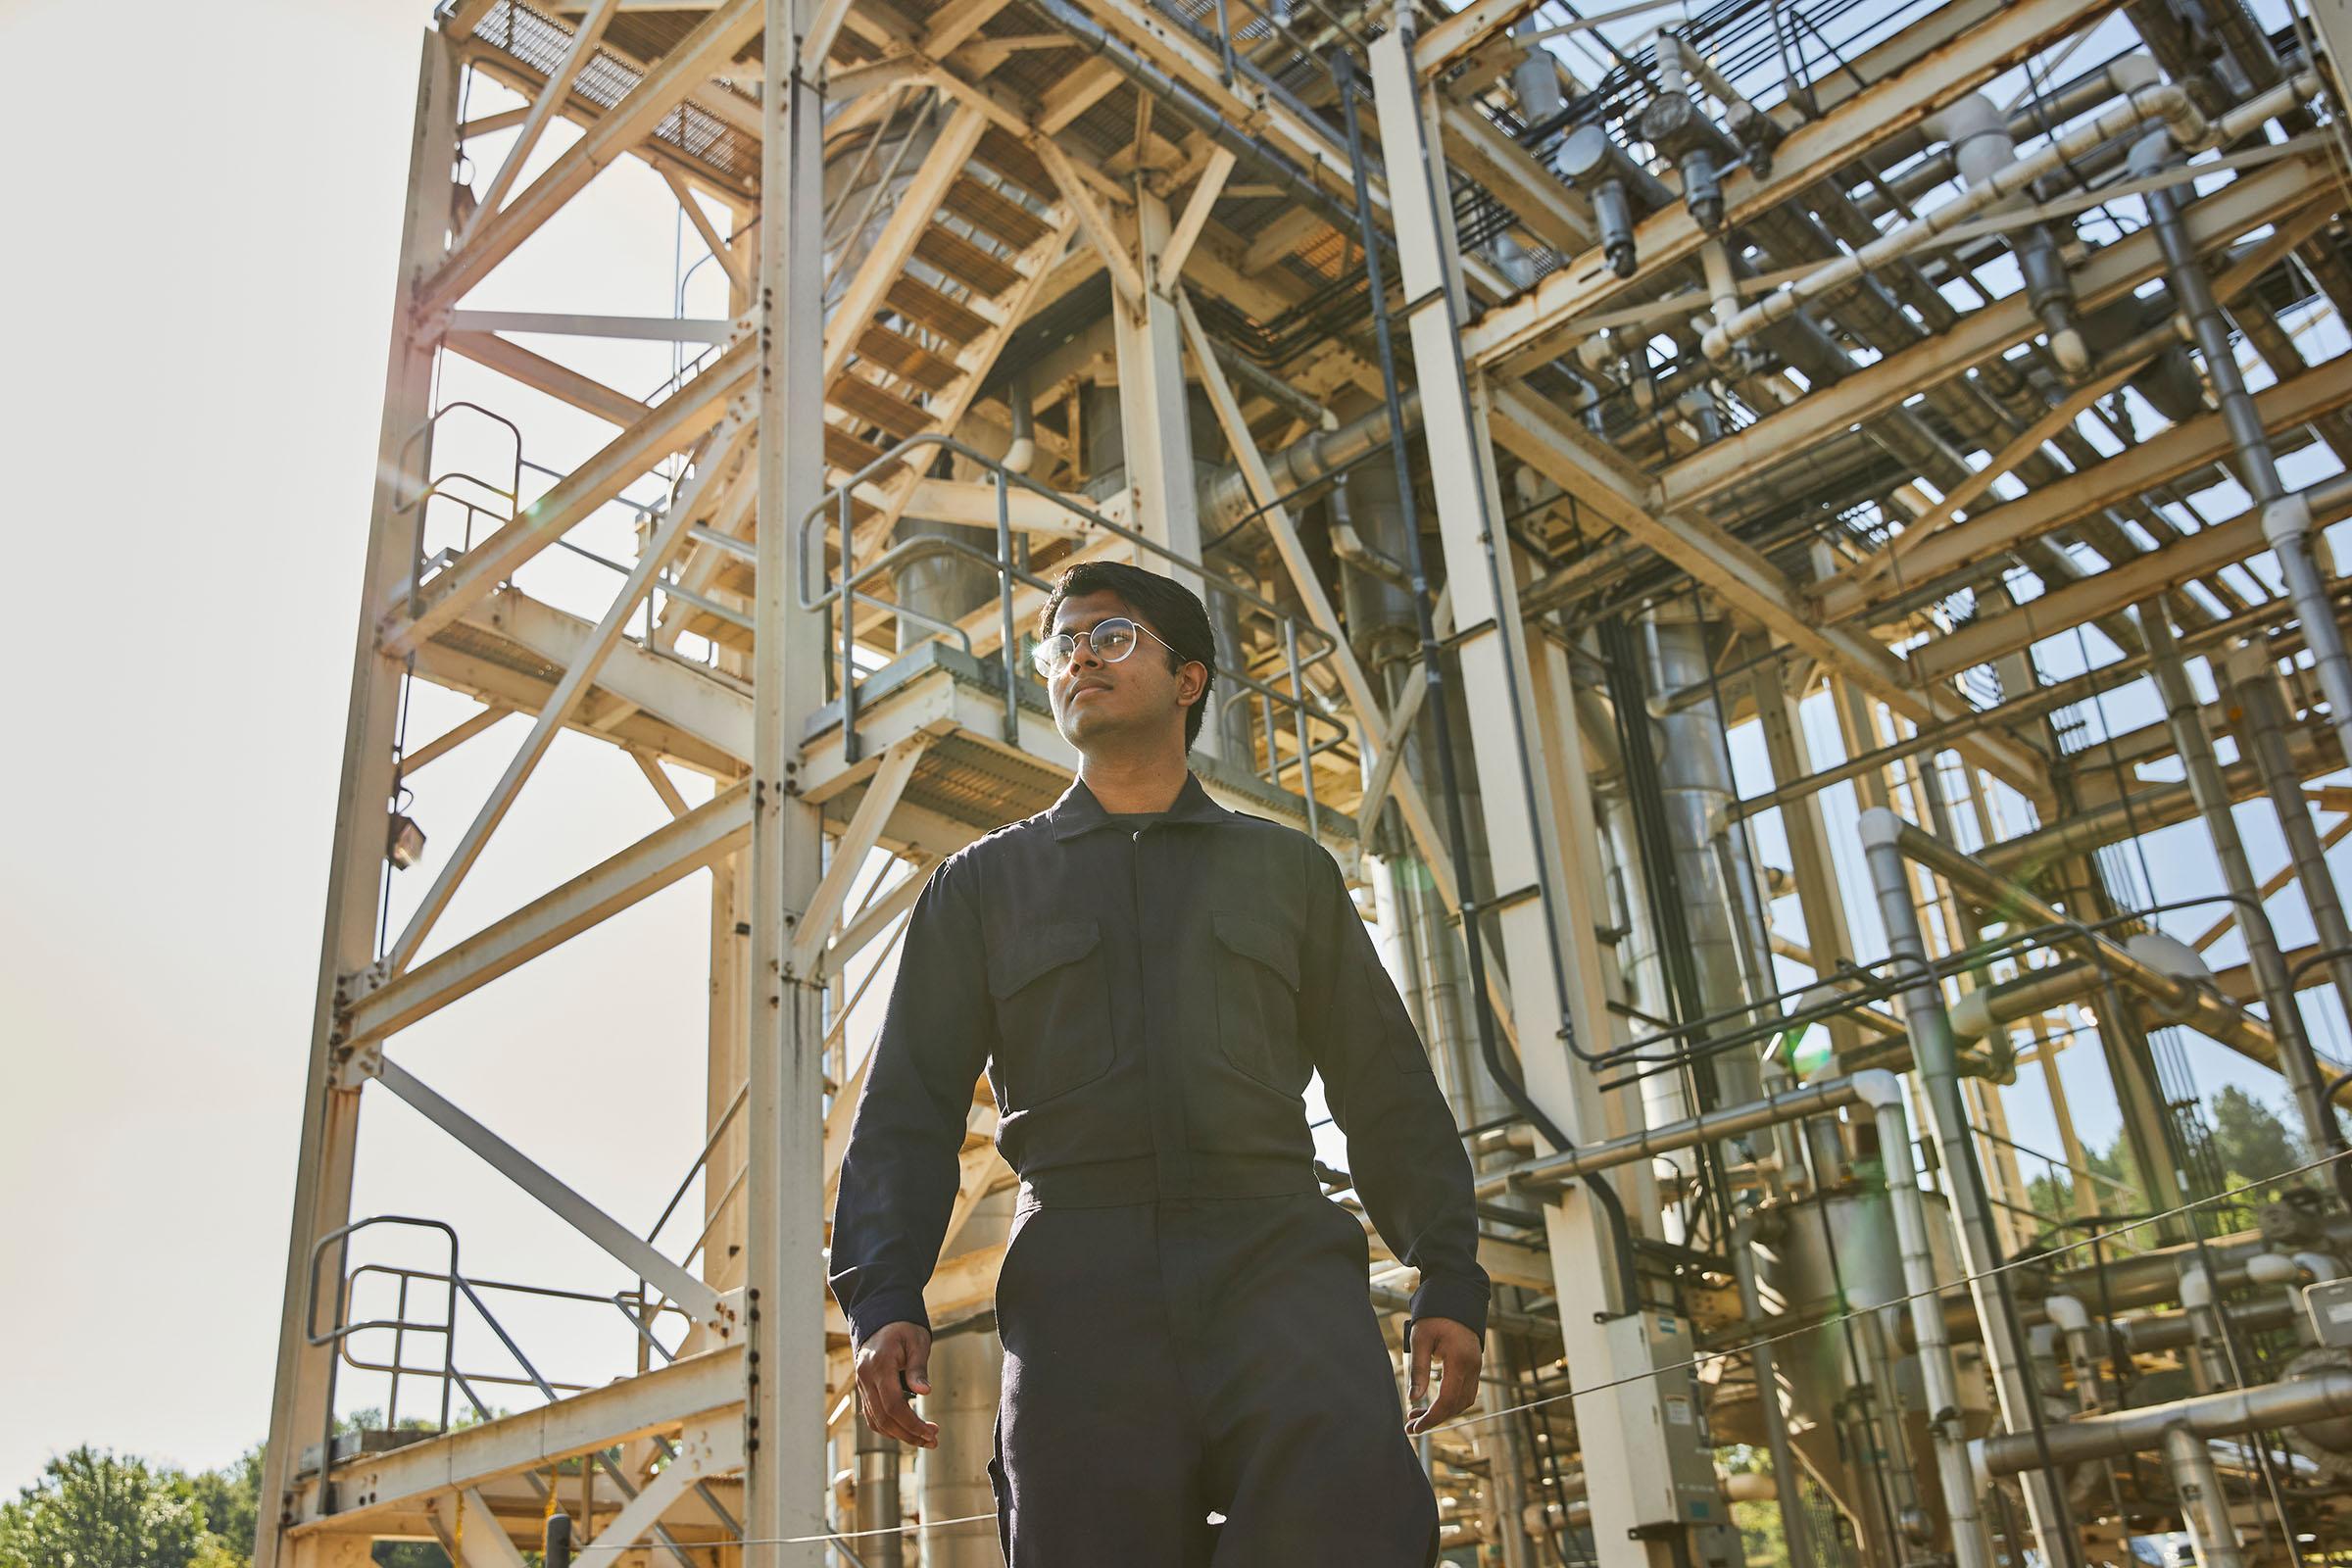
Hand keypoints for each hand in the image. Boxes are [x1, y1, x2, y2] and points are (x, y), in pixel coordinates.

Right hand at [854, 1321, 938, 1448]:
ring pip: (876, 1421)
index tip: (931, 1432)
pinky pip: (872, 1415)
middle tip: (932, 1440)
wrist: (881, 1318)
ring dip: (899, 1435)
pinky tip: (906, 1430)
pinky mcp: (864, 1389)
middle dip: (909, 1434)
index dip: (912, 1424)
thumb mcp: (917, 1341)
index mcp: (879, 1366)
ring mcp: (862, 1385)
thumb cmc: (902, 1328)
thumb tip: (925, 1392)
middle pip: (884, 1419)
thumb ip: (918, 1367)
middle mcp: (866, 1378)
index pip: (893, 1405)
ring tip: (924, 1438)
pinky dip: (888, 1427)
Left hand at [1405, 1316, 1480, 1434]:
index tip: (1416, 1428)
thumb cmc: (1435, 1315)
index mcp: (1460, 1361)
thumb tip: (1415, 1399)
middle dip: (1435, 1418)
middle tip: (1411, 1426)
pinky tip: (1433, 1403)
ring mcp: (1476, 1366)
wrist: (1456, 1295)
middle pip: (1457, 1405)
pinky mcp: (1473, 1365)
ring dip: (1443, 1412)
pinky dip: (1451, 1402)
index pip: (1448, 1400)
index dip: (1432, 1418)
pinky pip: (1466, 1391)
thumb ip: (1418, 1370)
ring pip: (1463, 1401)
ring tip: (1418, 1415)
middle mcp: (1472, 1367)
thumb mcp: (1420, 1339)